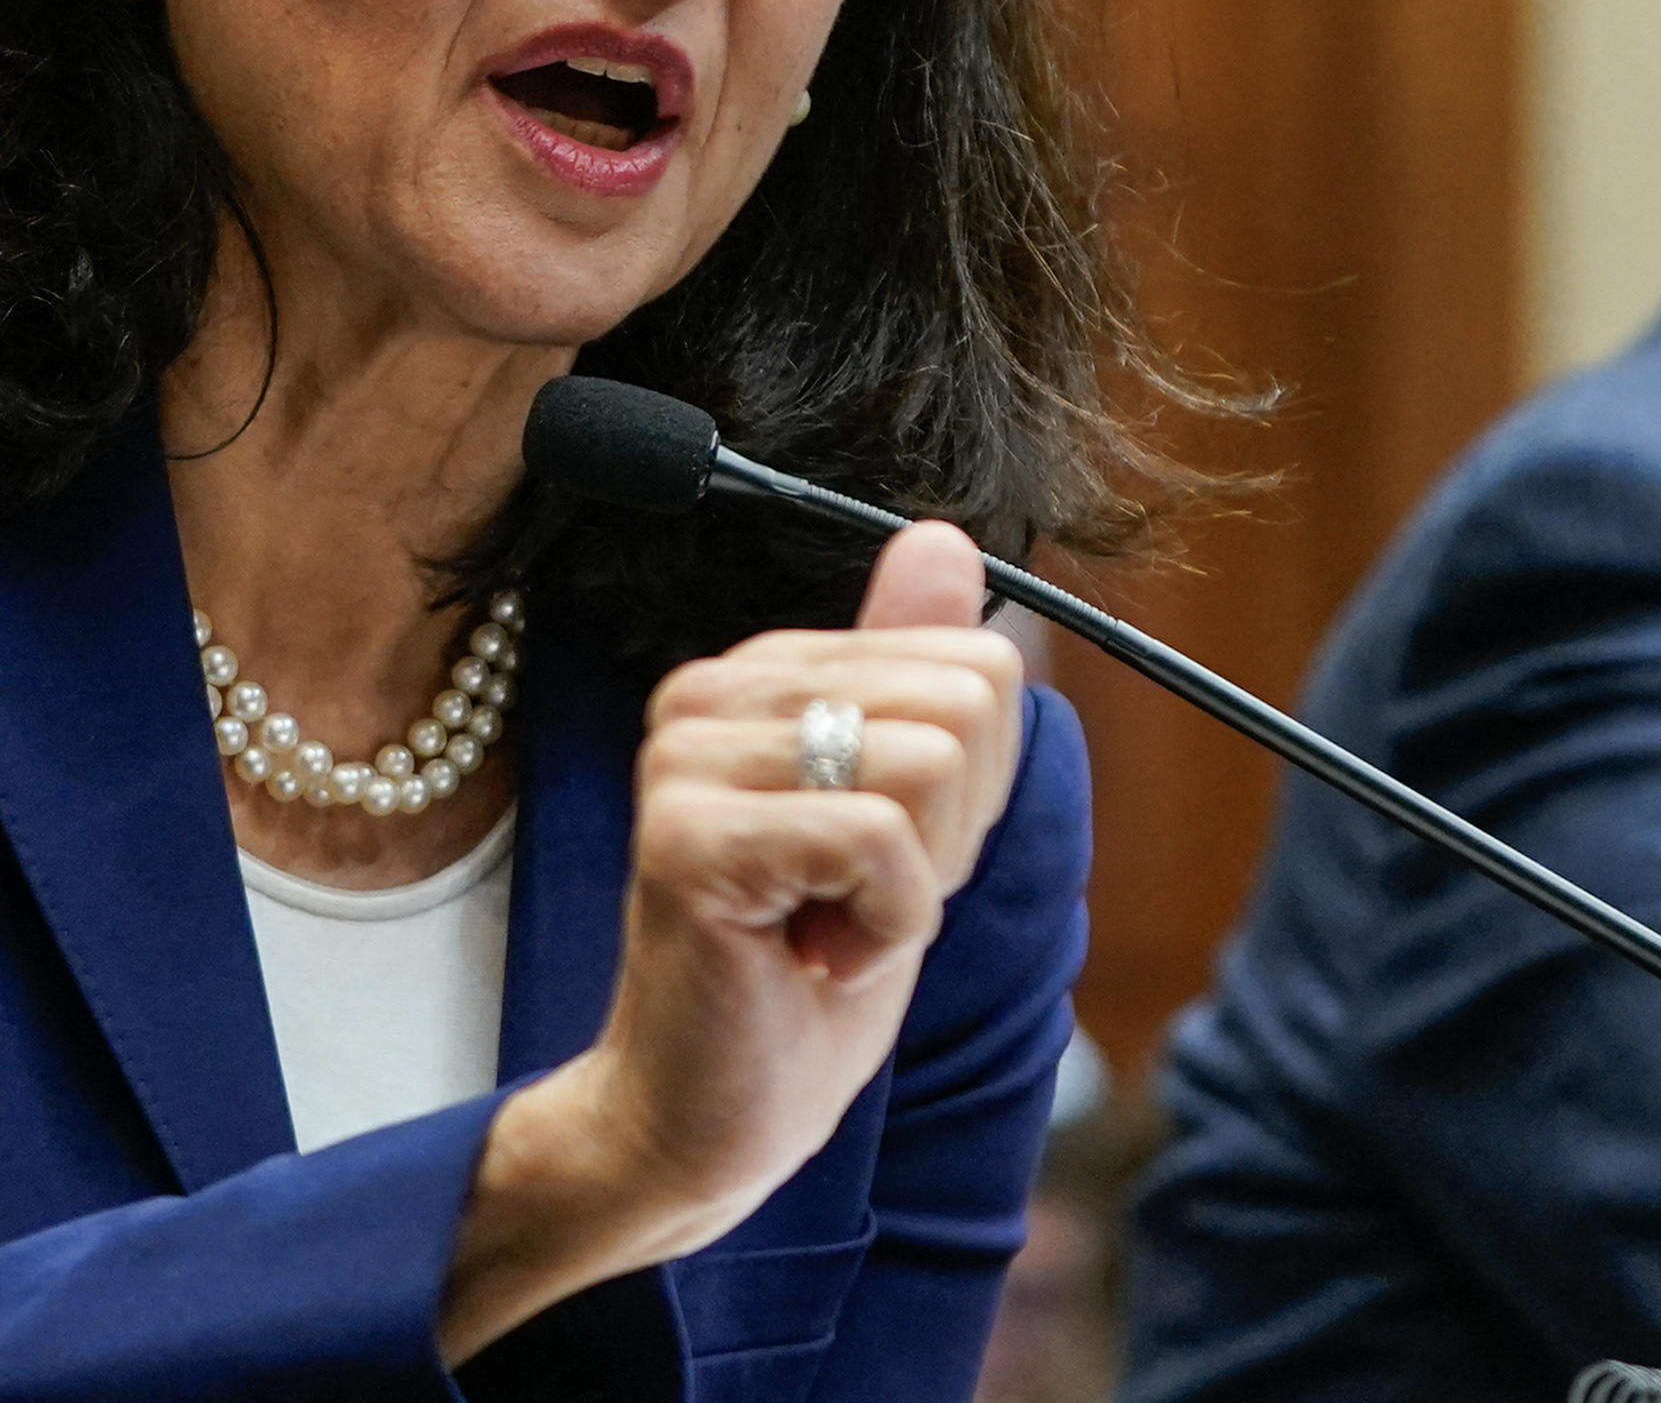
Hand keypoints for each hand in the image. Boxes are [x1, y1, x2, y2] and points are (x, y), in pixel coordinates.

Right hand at [441, 522, 1023, 1359]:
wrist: (706, 1120)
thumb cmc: (803, 977)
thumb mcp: (902, 820)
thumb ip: (914, 679)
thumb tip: (943, 540)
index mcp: (763, 674)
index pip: (973, 662)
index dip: (970, 790)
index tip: (881, 861)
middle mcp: (711, 692)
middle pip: (965, 700)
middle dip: (948, 832)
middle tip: (851, 902)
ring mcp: (688, 760)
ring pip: (930, 764)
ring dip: (912, 885)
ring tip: (824, 926)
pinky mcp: (688, 839)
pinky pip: (879, 843)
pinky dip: (883, 927)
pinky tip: (808, 959)